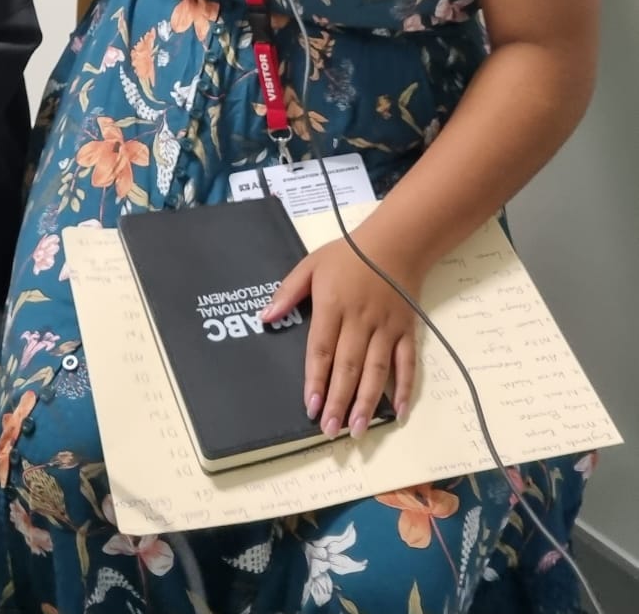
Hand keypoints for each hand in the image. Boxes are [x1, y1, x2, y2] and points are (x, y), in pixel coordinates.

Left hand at [263, 235, 420, 436]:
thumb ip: (288, 292)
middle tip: (330, 430)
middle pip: (348, 366)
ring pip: (376, 370)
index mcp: (333, 304)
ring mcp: (386, 327)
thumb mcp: (310, 264)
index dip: (316, 379)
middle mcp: (361, 320)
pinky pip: (407, 363)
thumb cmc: (348, 254)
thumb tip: (265, 318)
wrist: (396, 242)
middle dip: (338, 400)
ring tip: (357, 431)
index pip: (322, 349)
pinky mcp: (407, 331)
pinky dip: (405, 388)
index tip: (310, 406)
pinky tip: (397, 412)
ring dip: (366, 402)